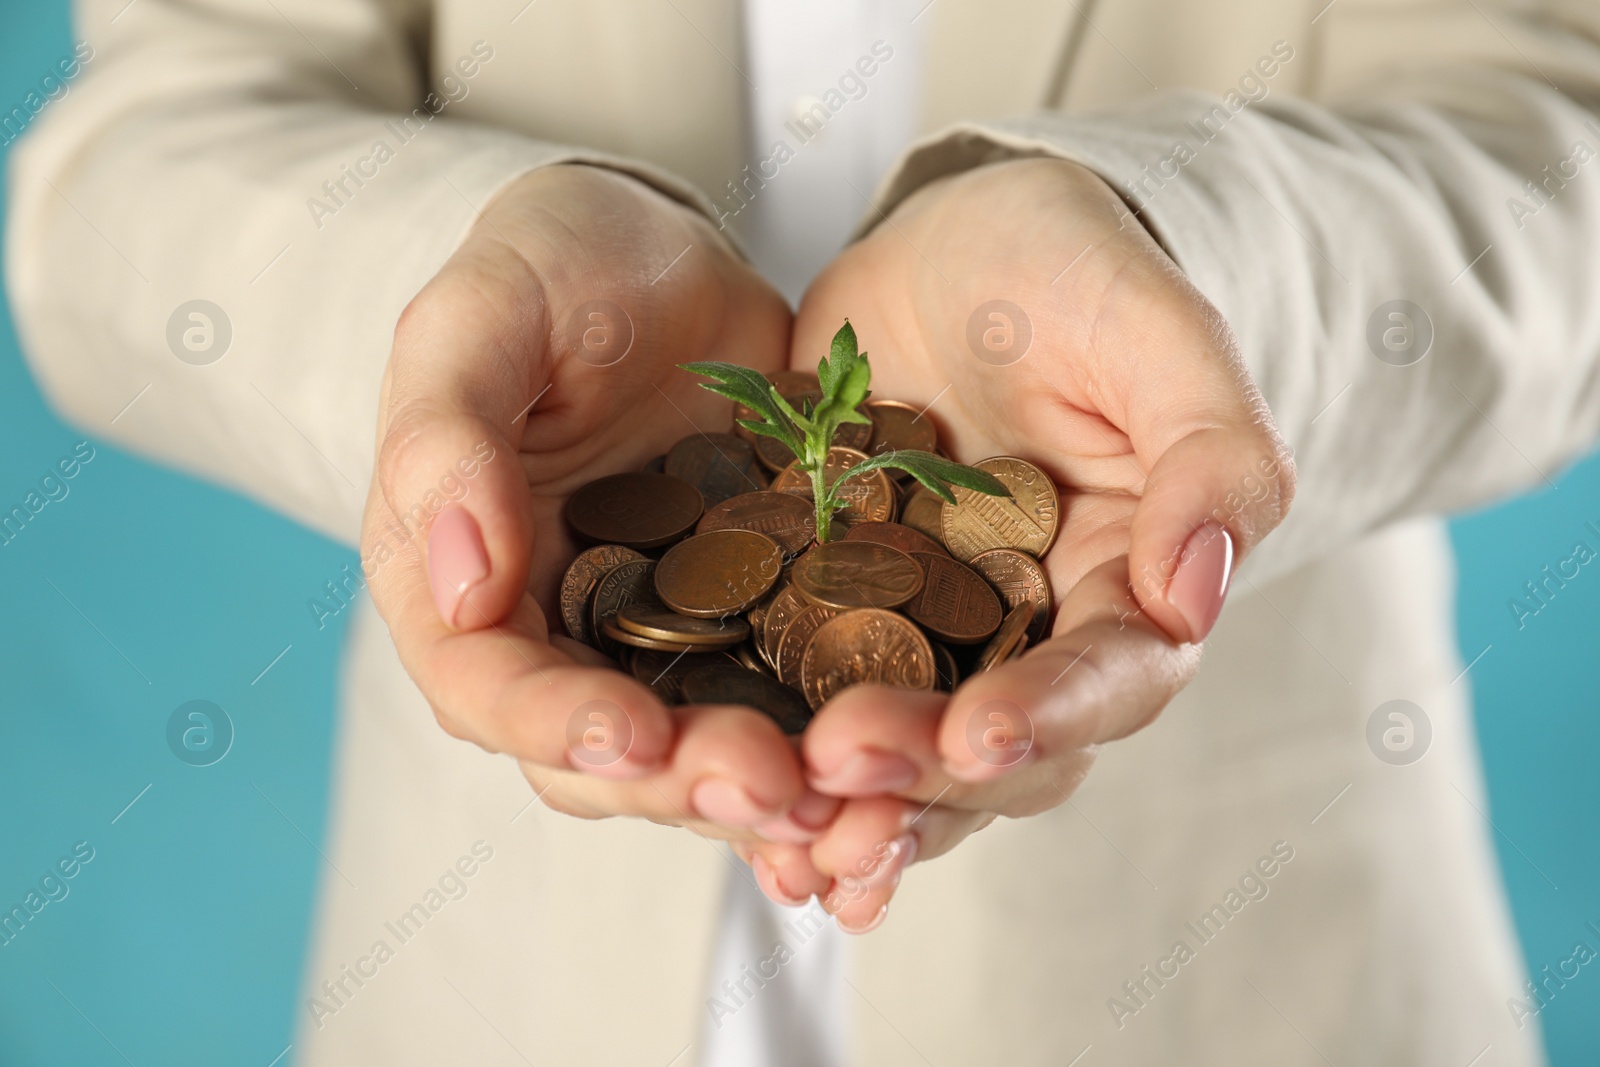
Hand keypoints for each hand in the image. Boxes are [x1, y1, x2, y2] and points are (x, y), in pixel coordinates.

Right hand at [362, 164, 827, 841]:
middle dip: (681, 781)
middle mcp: (554, 636)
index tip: (631, 737)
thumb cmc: (547, 268)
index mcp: (457, 581)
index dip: (552, 724)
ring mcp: (657, 641)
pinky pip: (787, 698)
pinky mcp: (750, 625)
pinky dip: (830, 742)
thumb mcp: (481, 317)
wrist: (658, 256)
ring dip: (767, 783)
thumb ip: (446, 436)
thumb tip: (457, 584)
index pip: (484, 685)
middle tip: (770, 783)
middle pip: (603, 753)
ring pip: (702, 746)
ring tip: (846, 793)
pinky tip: (898, 765)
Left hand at [743, 158, 1293, 927]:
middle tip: (840, 770)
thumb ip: (1209, 452)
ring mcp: (920, 639)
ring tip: (786, 839)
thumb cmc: (1072, 271)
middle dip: (922, 775)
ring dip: (847, 807)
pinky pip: (797, 705)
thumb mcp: (1154, 330)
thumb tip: (1196, 597)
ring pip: (898, 757)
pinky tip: (711, 797)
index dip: (1048, 716)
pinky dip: (769, 760)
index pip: (1108, 679)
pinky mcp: (823, 618)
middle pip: (993, 750)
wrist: (953, 245)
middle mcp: (1025, 638)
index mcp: (1123, 585)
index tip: (979, 735)